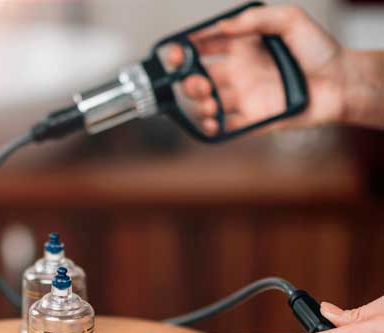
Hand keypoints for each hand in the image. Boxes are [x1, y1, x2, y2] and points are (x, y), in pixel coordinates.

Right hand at [169, 4, 345, 134]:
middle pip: (198, 78)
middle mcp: (239, 74)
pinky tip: (213, 120)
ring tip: (209, 101)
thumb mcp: (290, 20)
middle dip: (188, 80)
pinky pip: (223, 127)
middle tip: (198, 81)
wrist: (341, 83)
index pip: (205, 47)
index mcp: (243, 49)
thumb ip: (256, 18)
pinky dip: (211, 127)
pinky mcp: (251, 121)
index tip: (177, 51)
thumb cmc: (320, 50)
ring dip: (198, 103)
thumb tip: (223, 25)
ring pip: (206, 104)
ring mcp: (244, 98)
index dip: (186, 49)